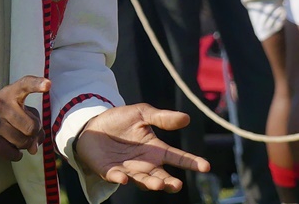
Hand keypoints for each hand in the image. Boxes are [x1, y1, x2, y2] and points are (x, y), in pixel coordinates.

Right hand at [0, 76, 49, 161]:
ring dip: (22, 145)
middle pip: (32, 127)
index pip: (24, 85)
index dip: (37, 84)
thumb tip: (35, 147)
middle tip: (23, 133)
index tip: (48, 85)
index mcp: (9, 94)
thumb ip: (31, 121)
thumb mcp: (13, 109)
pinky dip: (16, 155)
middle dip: (32, 135)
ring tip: (12, 138)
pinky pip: (13, 154)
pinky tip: (9, 148)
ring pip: (23, 142)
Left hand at [73, 103, 209, 192]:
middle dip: (169, 182)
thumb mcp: (141, 113)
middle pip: (161, 177)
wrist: (93, 125)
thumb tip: (186, 118)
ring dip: (150, 183)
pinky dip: (120, 179)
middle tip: (177, 184)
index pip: (177, 157)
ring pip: (142, 180)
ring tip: (158, 184)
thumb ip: (161, 117)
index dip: (191, 162)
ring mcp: (128, 170)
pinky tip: (124, 178)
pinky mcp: (109, 171)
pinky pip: (116, 177)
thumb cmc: (120, 121)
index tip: (206, 166)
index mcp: (155, 150)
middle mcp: (145, 164)